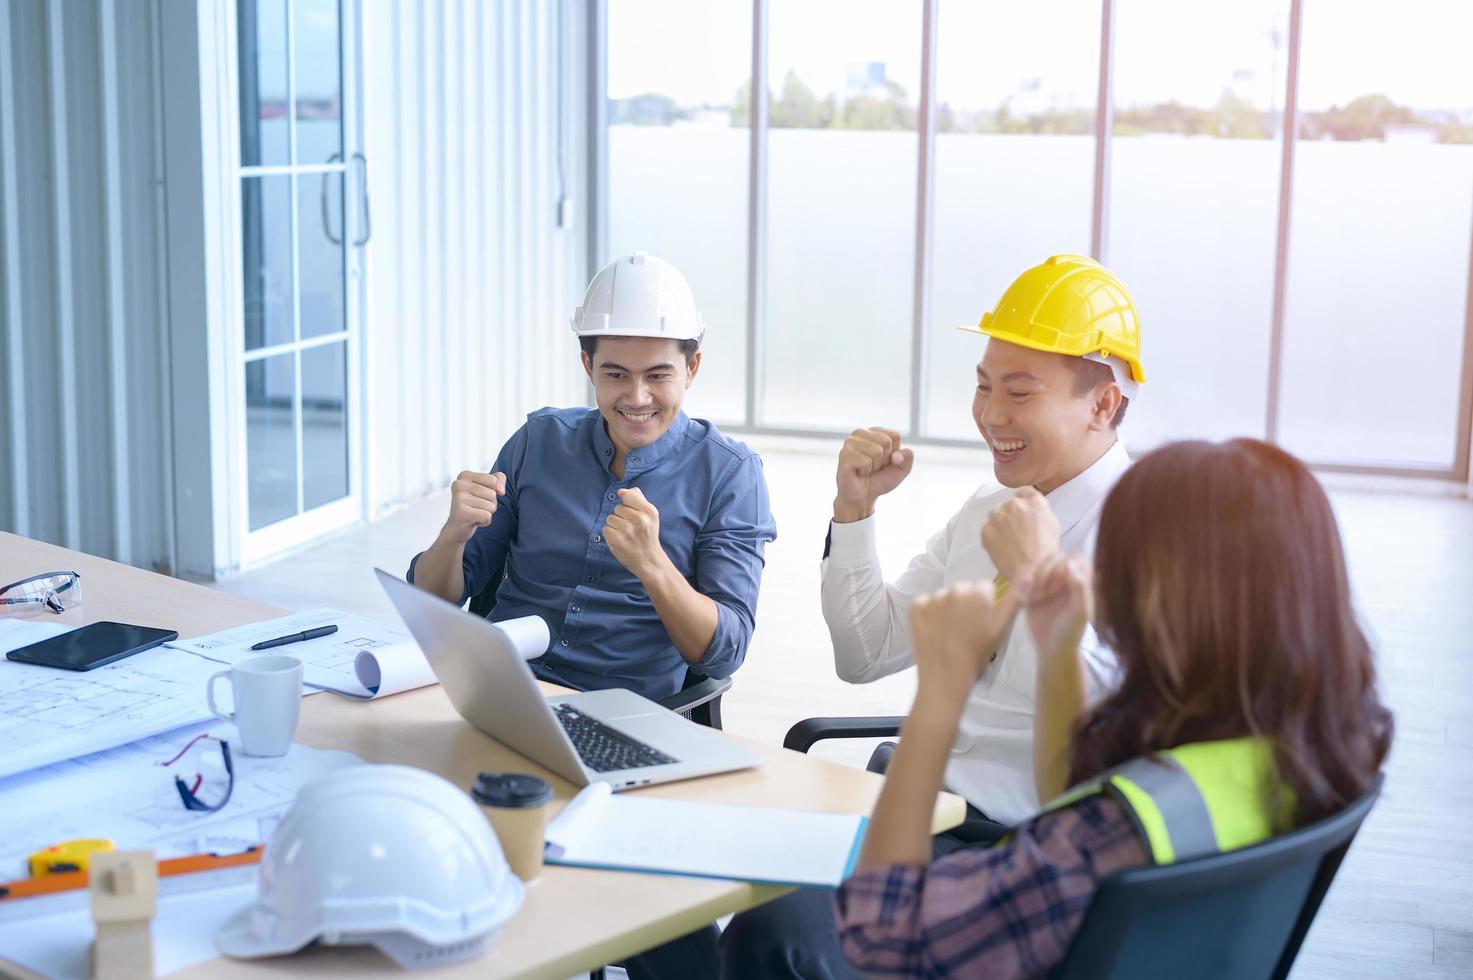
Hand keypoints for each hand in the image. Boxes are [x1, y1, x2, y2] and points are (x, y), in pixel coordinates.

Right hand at [440, 471, 506, 544]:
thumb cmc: (475, 505)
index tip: (479, 496)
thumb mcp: (489, 487)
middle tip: (476, 508)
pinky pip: (487, 516)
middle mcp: (459, 484)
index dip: (492, 491)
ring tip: (474, 513)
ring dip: (487, 513)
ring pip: (491, 506)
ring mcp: (458, 498)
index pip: (493, 480)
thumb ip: (499, 479)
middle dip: (490, 504)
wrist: (458, 528)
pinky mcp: (461, 512)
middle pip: (493, 494)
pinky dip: (484, 521)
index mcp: (464, 475)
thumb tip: (501, 491)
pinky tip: (473, 521)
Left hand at [603, 487, 666, 579]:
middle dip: (621, 516)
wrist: (649, 560)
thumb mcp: (651, 515)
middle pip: (617, 508)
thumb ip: (638, 499)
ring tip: (625, 534)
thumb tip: (621, 491)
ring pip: (610, 518)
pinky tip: (620, 539)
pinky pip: (606, 529)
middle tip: (631, 527)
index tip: (630, 510)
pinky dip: (610, 534)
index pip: (628, 495)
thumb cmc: (648, 535)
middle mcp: (639, 519)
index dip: (626, 502)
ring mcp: (627, 530)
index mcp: (649, 511)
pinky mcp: (617, 540)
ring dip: (615, 526)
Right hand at [834, 427, 914, 521]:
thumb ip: (907, 458)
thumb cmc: (880, 480)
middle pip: (885, 441)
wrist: (863, 497)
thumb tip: (897, 456)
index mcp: (874, 432)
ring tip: (865, 470)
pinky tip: (858, 472)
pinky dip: (865, 471)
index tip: (884, 461)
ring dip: (874, 466)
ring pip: (876, 451)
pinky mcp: (844, 454)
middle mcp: (860, 433)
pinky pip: (865, 461)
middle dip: (884, 460)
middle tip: (874, 467)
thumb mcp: (901, 469)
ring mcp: (850, 442)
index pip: (894, 435)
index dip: (894, 453)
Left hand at [907, 581, 1019, 695]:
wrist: (944, 677)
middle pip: (964, 589)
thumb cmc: (976, 656)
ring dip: (946, 609)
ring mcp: (932, 598)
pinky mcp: (915, 607)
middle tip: (965, 629)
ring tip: (949, 633)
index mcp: (978, 594)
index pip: (985, 587)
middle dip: (965, 604)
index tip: (981, 623)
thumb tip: (1027, 578)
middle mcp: (955, 590)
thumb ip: (1014, 602)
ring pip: (944, 597)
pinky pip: (924, 603)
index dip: (985, 605)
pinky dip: (927, 614)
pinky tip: (933, 631)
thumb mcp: (1000, 631)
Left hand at [981, 487, 1059, 583]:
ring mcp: (998, 516)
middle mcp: (1014, 504)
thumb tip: (1032, 507)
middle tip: (1017, 532)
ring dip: (1000, 524)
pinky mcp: (986, 530)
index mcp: (1033, 501)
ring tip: (1009, 541)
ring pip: (996, 515)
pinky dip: (992, 537)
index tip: (1023, 512)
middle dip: (1011, 515)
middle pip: (1009, 504)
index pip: (1024, 491)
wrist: (1030, 571)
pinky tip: (1002, 548)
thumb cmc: (1044, 552)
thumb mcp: (1051, 524)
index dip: (1023, 502)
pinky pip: (987, 529)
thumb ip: (1040, 510)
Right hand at [1019, 553, 1091, 663]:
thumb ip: (1079, 587)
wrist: (1051, 649)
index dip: (1063, 568)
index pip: (1073, 558)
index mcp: (1081, 581)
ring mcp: (1049, 583)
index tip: (1059, 585)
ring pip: (1038, 564)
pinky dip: (1023, 585)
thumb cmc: (1070, 632)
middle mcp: (1065, 578)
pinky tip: (1025, 600)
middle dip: (1046, 574)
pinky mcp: (1033, 590)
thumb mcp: (1079, 613)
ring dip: (1034, 579)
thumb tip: (1070, 563)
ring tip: (1035, 599)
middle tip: (1045, 596)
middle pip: (1053, 558)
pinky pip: (1025, 576)